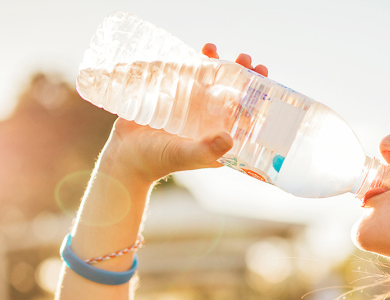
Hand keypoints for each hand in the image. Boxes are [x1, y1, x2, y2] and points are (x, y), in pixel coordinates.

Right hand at [99, 46, 268, 184]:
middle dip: (242, 75)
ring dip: (220, 64)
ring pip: (213, 82)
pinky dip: (198, 62)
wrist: (126, 155)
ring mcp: (194, 108)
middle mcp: (211, 122)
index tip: (264, 80)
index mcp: (221, 138)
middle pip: (233, 94)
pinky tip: (203, 51)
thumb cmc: (158, 160)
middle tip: (246, 60)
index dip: (258, 98)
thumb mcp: (185, 155)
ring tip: (217, 50)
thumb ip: (207, 150)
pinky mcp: (176, 98)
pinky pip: (191, 76)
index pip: (246, 116)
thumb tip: (229, 137)